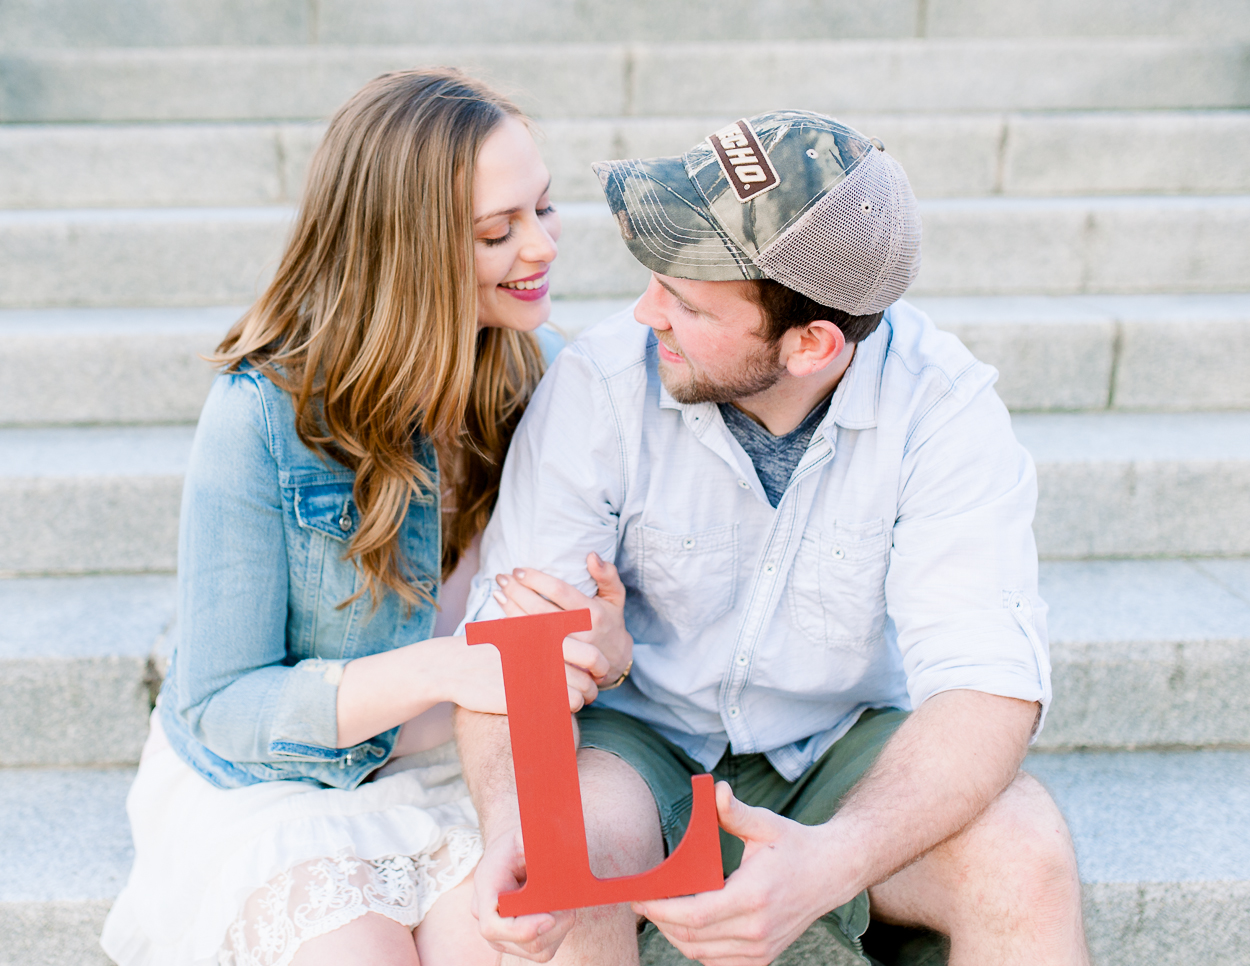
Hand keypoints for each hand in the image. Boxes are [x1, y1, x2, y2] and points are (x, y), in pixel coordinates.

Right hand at [427, 635, 596, 715]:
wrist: (455, 664)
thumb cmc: (489, 647)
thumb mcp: (519, 631)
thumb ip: (547, 635)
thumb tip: (574, 642)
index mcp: (548, 635)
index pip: (592, 653)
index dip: (599, 665)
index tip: (594, 672)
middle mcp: (547, 654)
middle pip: (590, 676)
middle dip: (593, 687)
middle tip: (588, 692)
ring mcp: (537, 677)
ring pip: (578, 696)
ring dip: (579, 702)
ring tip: (570, 702)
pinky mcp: (527, 698)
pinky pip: (559, 709)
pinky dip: (562, 712)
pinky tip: (553, 708)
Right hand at [470, 826, 577, 961]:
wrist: (508, 856)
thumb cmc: (516, 846)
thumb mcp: (522, 837)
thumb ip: (531, 844)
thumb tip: (547, 848)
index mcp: (485, 889)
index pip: (492, 925)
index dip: (521, 929)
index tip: (550, 918)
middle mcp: (486, 917)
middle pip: (521, 940)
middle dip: (553, 925)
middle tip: (570, 904)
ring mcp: (499, 935)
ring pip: (536, 949)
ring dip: (559, 929)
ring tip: (566, 903)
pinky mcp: (516, 943)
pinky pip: (542, 951)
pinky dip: (558, 934)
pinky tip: (560, 913)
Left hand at [494, 552, 633, 686]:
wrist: (615, 661)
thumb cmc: (611, 621)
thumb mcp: (616, 597)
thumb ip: (607, 575)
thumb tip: (592, 555)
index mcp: (593, 612)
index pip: (560, 591)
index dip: (536, 580)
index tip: (518, 570)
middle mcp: (580, 632)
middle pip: (540, 609)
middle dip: (517, 592)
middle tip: (502, 578)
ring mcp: (568, 651)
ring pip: (533, 629)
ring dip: (511, 610)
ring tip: (498, 594)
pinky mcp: (557, 662)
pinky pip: (531, 646)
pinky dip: (515, 632)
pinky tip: (502, 619)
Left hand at [632, 783, 858, 965]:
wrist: (831, 873)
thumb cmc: (795, 846)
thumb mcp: (766, 824)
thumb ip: (735, 812)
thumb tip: (715, 790)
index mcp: (753, 896)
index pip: (695, 915)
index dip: (662, 909)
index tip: (641, 898)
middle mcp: (757, 928)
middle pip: (692, 938)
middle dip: (661, 921)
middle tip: (644, 904)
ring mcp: (761, 948)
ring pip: (701, 954)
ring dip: (676, 936)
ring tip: (662, 914)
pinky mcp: (763, 957)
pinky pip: (718, 962)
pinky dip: (697, 949)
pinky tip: (689, 928)